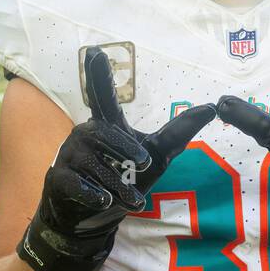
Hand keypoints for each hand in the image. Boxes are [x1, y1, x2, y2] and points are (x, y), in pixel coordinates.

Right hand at [18, 47, 215, 270]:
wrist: (93, 218)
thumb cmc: (124, 179)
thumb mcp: (156, 156)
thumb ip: (179, 132)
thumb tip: (211, 107)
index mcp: (106, 126)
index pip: (103, 97)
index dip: (98, 76)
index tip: (96, 53)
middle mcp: (84, 135)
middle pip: (103, 133)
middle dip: (124, 148)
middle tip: (144, 164)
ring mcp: (69, 157)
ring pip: (93, 164)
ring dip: (116, 184)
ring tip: (134, 202)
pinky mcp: (58, 180)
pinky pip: (75, 183)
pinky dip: (92, 194)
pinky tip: (105, 202)